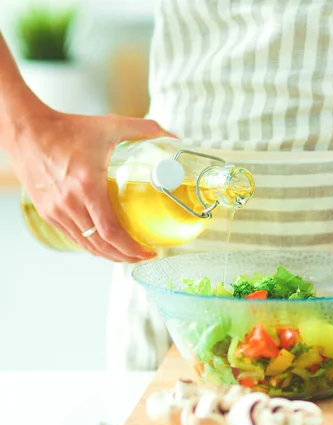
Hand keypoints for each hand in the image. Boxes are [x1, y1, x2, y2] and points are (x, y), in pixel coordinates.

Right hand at [8, 104, 173, 261]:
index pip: (111, 232)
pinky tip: (106, 245)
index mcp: (87, 187)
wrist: (26, 129)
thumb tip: (171, 135)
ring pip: (87, 246)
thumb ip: (143, 129)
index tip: (149, 251)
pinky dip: (92, 246)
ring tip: (129, 255)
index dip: (132, 248)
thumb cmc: (67, 128)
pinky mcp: (47, 212)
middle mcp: (69, 204)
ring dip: (109, 255)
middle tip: (144, 256)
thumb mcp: (109, 126)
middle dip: (126, 257)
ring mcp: (56, 211)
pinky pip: (74, 238)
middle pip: (101, 246)